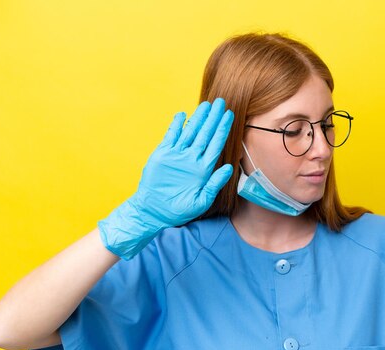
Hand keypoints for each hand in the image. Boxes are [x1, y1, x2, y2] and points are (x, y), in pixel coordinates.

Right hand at [98, 98, 233, 259]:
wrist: (154, 211)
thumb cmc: (179, 210)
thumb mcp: (202, 200)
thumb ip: (215, 184)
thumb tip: (229, 168)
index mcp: (204, 168)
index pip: (216, 144)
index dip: (223, 129)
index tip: (230, 115)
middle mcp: (192, 158)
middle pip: (205, 134)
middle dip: (213, 118)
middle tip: (221, 102)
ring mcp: (177, 155)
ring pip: (190, 131)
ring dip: (198, 118)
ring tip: (206, 105)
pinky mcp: (162, 154)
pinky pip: (171, 136)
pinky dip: (176, 125)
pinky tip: (182, 115)